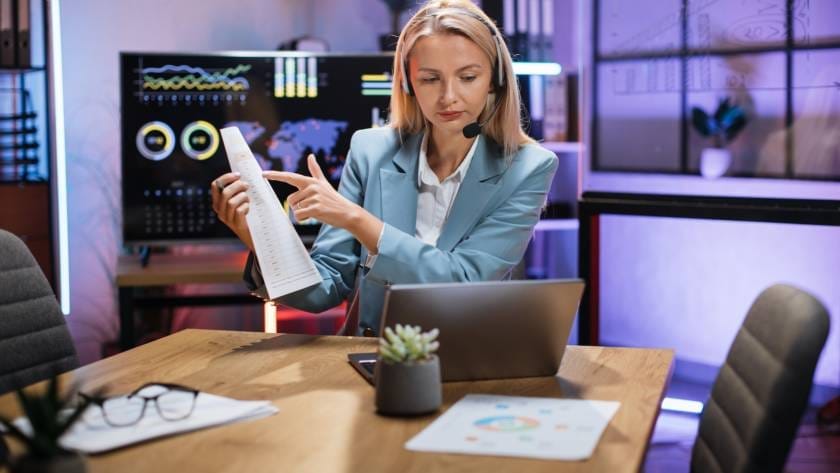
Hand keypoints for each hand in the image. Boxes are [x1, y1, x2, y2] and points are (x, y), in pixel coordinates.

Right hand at [210, 172, 253, 250]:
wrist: (254, 236)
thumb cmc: (248, 215)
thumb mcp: (239, 201)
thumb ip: (237, 190)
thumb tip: (241, 176)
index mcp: (218, 203)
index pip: (215, 185)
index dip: (226, 178)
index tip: (238, 175)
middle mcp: (220, 211)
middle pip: (224, 192)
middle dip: (237, 186)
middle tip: (247, 186)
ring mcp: (227, 219)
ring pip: (231, 202)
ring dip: (243, 197)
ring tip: (249, 199)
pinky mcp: (236, 225)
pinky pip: (239, 211)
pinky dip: (246, 207)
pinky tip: (249, 209)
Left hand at [263, 154, 382, 252]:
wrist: (348, 212)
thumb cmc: (334, 199)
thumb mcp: (323, 183)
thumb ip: (315, 170)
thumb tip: (311, 156)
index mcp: (310, 181)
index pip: (289, 177)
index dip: (275, 175)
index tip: (263, 174)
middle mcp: (311, 187)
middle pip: (291, 200)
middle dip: (299, 206)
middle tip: (313, 207)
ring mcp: (314, 197)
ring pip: (295, 209)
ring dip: (303, 213)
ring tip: (316, 211)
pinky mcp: (316, 208)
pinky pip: (299, 216)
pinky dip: (304, 219)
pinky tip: (316, 216)